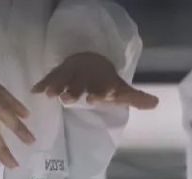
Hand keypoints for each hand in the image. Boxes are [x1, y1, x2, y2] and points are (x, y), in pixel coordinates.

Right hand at [33, 53, 157, 109]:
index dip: (103, 91)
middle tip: (71, 98)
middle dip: (77, 90)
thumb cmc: (106, 82)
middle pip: (81, 85)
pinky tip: (35, 91)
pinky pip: (50, 78)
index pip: (103, 87)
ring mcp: (72, 75)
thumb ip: (136, 99)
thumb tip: (156, 103)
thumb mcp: (121, 91)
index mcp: (102, 82)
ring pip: (64, 80)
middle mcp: (86, 78)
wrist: (91, 62)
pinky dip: (43, 84)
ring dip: (58, 87)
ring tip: (51, 95)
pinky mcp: (59, 74)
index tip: (101, 96)